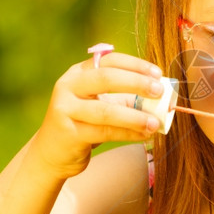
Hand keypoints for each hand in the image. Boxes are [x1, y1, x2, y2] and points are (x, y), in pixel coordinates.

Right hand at [29, 51, 164, 178]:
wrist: (52, 153)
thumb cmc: (84, 124)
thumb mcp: (100, 103)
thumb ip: (125, 97)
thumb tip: (161, 98)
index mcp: (78, 73)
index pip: (109, 60)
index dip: (135, 65)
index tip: (157, 73)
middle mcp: (68, 86)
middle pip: (106, 79)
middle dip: (136, 83)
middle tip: (159, 91)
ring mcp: (65, 109)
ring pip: (106, 111)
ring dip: (135, 116)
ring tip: (155, 123)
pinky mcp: (68, 133)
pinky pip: (104, 132)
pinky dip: (127, 134)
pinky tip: (143, 135)